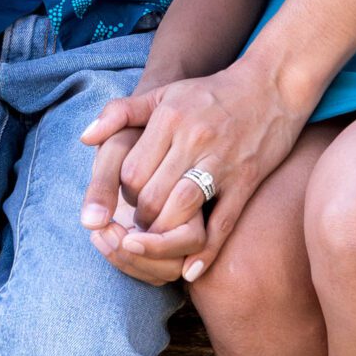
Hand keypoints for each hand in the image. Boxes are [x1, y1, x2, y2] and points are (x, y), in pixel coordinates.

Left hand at [80, 55, 307, 281]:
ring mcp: (221, 162)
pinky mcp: (246, 181)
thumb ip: (119, 113)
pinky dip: (204, 251)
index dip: (125, 194)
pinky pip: (222, 223)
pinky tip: (189, 269)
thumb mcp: (162, 93)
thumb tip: (85, 139)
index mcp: (169, 118)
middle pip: (153, 195)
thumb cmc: (209, 93)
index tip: (130, 199)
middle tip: (141, 225)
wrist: (270, 85)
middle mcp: (193, 139)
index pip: (131, 171)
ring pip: (182, 209)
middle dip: (142, 219)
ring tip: (159, 238)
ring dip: (164, 234)